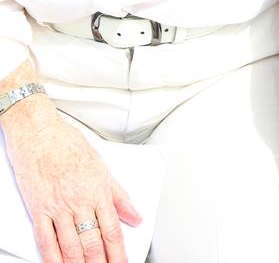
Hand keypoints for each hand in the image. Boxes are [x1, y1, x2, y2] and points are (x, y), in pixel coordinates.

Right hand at [5, 114, 140, 262]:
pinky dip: (53, 258)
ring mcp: (58, 207)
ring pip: (71, 246)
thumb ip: (119, 195)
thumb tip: (135, 216)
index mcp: (98, 190)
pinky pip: (46, 240)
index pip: (112, 229)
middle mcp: (79, 201)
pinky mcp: (38, 209)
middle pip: (93, 242)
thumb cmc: (68, 145)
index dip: (119, 252)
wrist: (39, 133)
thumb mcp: (101, 166)